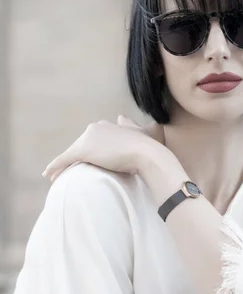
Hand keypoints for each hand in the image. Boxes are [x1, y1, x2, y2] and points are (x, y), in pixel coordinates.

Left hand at [42, 115, 170, 182]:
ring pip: (70, 154)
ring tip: (55, 176)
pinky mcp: (83, 150)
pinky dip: (54, 167)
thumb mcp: (138, 131)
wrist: (145, 153)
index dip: (88, 152)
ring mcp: (88, 139)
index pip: (91, 140)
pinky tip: (47, 175)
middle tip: (69, 173)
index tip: (85, 162)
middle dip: (73, 159)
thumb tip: (121, 116)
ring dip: (62, 165)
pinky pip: (64, 159)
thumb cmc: (145, 146)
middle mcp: (94, 128)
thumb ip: (129, 124)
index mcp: (105, 125)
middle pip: (80, 146)